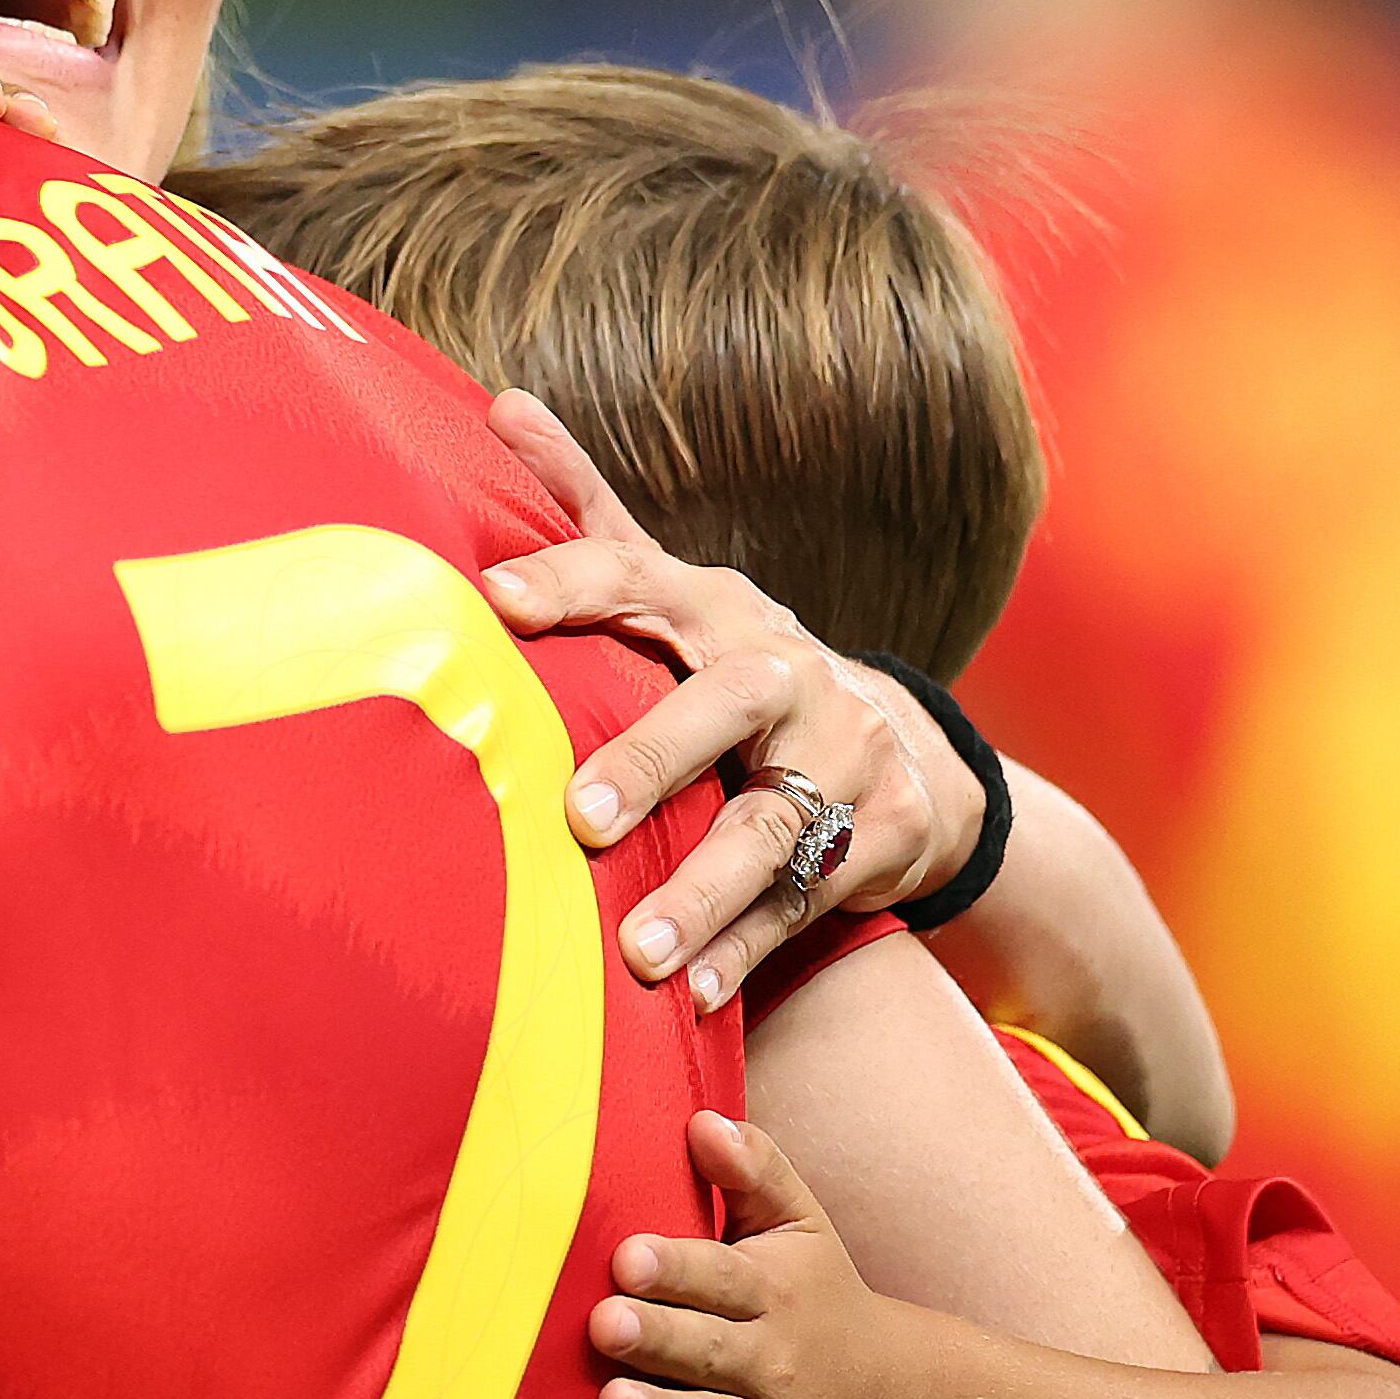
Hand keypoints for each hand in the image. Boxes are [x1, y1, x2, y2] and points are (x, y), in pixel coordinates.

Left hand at [476, 392, 976, 1006]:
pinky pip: (804, 904)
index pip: (634, 576)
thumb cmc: (732, 665)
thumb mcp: (672, 585)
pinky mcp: (881, 839)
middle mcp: (783, 674)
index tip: (496, 601)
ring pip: (773, 829)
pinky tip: (686, 998)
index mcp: (713, 607)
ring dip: (703, 892)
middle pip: (723, 707)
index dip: (568, 582)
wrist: (903, 744)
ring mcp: (845, 757)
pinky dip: (745, 952)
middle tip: (577, 817)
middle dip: (653, 760)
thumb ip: (584, 509)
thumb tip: (502, 400)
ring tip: (636, 953)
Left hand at [593, 1111, 927, 1398]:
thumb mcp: (801, 1228)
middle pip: (709, 1351)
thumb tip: (703, 1121)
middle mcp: (777, 1364)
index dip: (676, 1269)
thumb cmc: (819, 1299)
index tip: (627, 1257)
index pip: (722, 1278)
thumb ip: (755, 1172)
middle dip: (659, 1339)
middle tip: (606, 1325)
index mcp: (777, 1293)